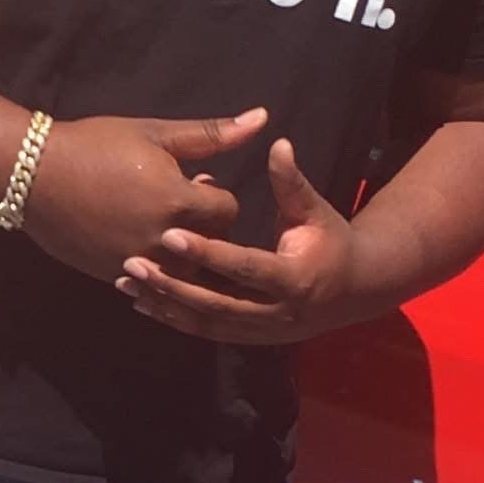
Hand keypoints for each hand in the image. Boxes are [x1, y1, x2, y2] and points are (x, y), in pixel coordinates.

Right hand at [20, 107, 266, 281]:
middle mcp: (163, 239)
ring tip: (161, 224)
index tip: (195, 182)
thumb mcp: (156, 134)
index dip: (215, 194)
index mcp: (179, 200)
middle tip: (178, 204)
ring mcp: (139, 263)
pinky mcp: (116, 276)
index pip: (229, 209)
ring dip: (184, 252)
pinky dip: (156, 266)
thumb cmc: (96, 145)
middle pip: (214, 246)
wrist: (32, 174)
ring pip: (187, 271)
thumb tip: (262, 117)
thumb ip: (213, 134)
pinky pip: (154, 283)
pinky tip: (139, 240)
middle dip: (206, 227)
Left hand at [117, 138, 363, 345]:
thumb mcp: (314, 211)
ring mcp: (263, 332)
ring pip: (207, 324)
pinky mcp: (251, 339)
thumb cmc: (332, 242)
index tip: (170, 235)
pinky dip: (175, 319)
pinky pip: (207, 332)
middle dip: (173, 285)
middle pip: (217, 303)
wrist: (356, 290)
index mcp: (296, 278)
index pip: (244, 266)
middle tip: (133, 265)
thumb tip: (278, 143)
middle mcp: (278, 313)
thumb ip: (291, 182)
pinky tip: (145, 303)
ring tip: (128, 284)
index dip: (207, 252)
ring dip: (166, 305)